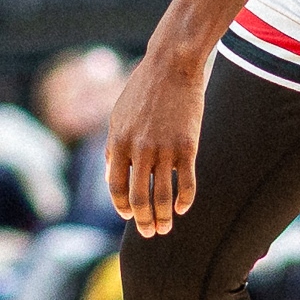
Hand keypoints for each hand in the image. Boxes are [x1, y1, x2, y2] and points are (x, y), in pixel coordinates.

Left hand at [108, 48, 205, 237]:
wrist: (171, 66)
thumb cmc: (143, 91)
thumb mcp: (118, 117)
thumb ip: (113, 149)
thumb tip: (111, 177)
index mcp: (119, 143)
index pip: (116, 187)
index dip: (122, 207)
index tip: (129, 216)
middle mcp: (139, 150)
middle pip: (139, 198)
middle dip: (143, 221)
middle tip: (150, 233)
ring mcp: (165, 149)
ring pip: (162, 196)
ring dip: (163, 217)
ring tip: (166, 228)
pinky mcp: (188, 146)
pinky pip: (187, 183)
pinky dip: (185, 200)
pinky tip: (183, 208)